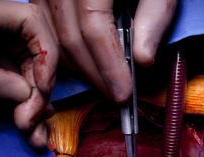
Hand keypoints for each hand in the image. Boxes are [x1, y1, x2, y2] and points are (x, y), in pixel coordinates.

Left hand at [0, 0, 58, 146]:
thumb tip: (26, 95)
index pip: (28, 21)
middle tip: (31, 125)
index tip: (42, 88)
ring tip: (34, 136)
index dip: (45, 54)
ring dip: (32, 104)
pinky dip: (18, 104)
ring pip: (22, 72)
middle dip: (37, 91)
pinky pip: (7, 81)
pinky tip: (25, 124)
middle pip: (30, 52)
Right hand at [32, 0, 177, 101]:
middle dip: (94, 74)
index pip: (92, 26)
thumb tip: (143, 61)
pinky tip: (87, 63)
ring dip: (80, 67)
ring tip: (104, 83)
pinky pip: (49, 28)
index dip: (108, 65)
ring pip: (54, 36)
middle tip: (116, 95)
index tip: (123, 93)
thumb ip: (154, 15)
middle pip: (69, 37)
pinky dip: (67, 51)